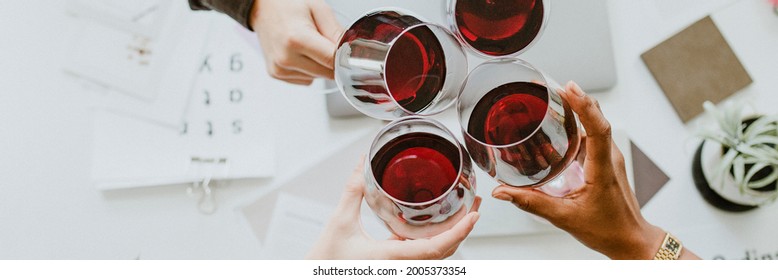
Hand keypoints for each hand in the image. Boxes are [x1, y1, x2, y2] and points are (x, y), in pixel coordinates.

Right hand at [250, 0, 341, 84]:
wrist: (263, 9)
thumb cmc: (288, 5)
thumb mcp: (319, 10)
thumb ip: (336, 32)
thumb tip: (351, 50)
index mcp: (296, 39)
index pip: (332, 61)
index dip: (345, 58)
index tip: (350, 53)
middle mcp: (285, 58)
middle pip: (327, 73)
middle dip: (333, 61)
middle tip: (326, 43)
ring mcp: (279, 69)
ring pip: (318, 78)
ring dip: (320, 65)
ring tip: (309, 45)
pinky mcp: (277, 74)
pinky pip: (306, 79)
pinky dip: (309, 69)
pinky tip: (301, 53)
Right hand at [307, 157, 481, 259]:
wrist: (315, 278)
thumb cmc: (326, 261)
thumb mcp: (339, 221)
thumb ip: (355, 190)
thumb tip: (364, 161)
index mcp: (391, 258)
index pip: (435, 248)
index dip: (459, 232)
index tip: (474, 215)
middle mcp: (401, 267)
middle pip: (444, 253)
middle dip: (464, 230)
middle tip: (475, 205)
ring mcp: (400, 269)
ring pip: (436, 257)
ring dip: (453, 236)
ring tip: (464, 213)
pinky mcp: (395, 268)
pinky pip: (423, 257)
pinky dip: (436, 242)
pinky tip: (436, 226)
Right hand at [492, 81, 694, 258]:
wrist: (631, 241)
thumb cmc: (607, 231)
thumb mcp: (565, 218)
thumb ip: (531, 203)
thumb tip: (502, 192)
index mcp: (603, 169)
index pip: (598, 129)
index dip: (584, 106)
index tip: (569, 89)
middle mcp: (610, 160)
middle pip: (598, 119)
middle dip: (578, 99)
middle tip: (555, 85)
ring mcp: (610, 160)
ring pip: (597, 125)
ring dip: (579, 109)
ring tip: (557, 97)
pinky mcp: (606, 164)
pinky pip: (594, 136)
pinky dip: (580, 124)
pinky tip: (563, 125)